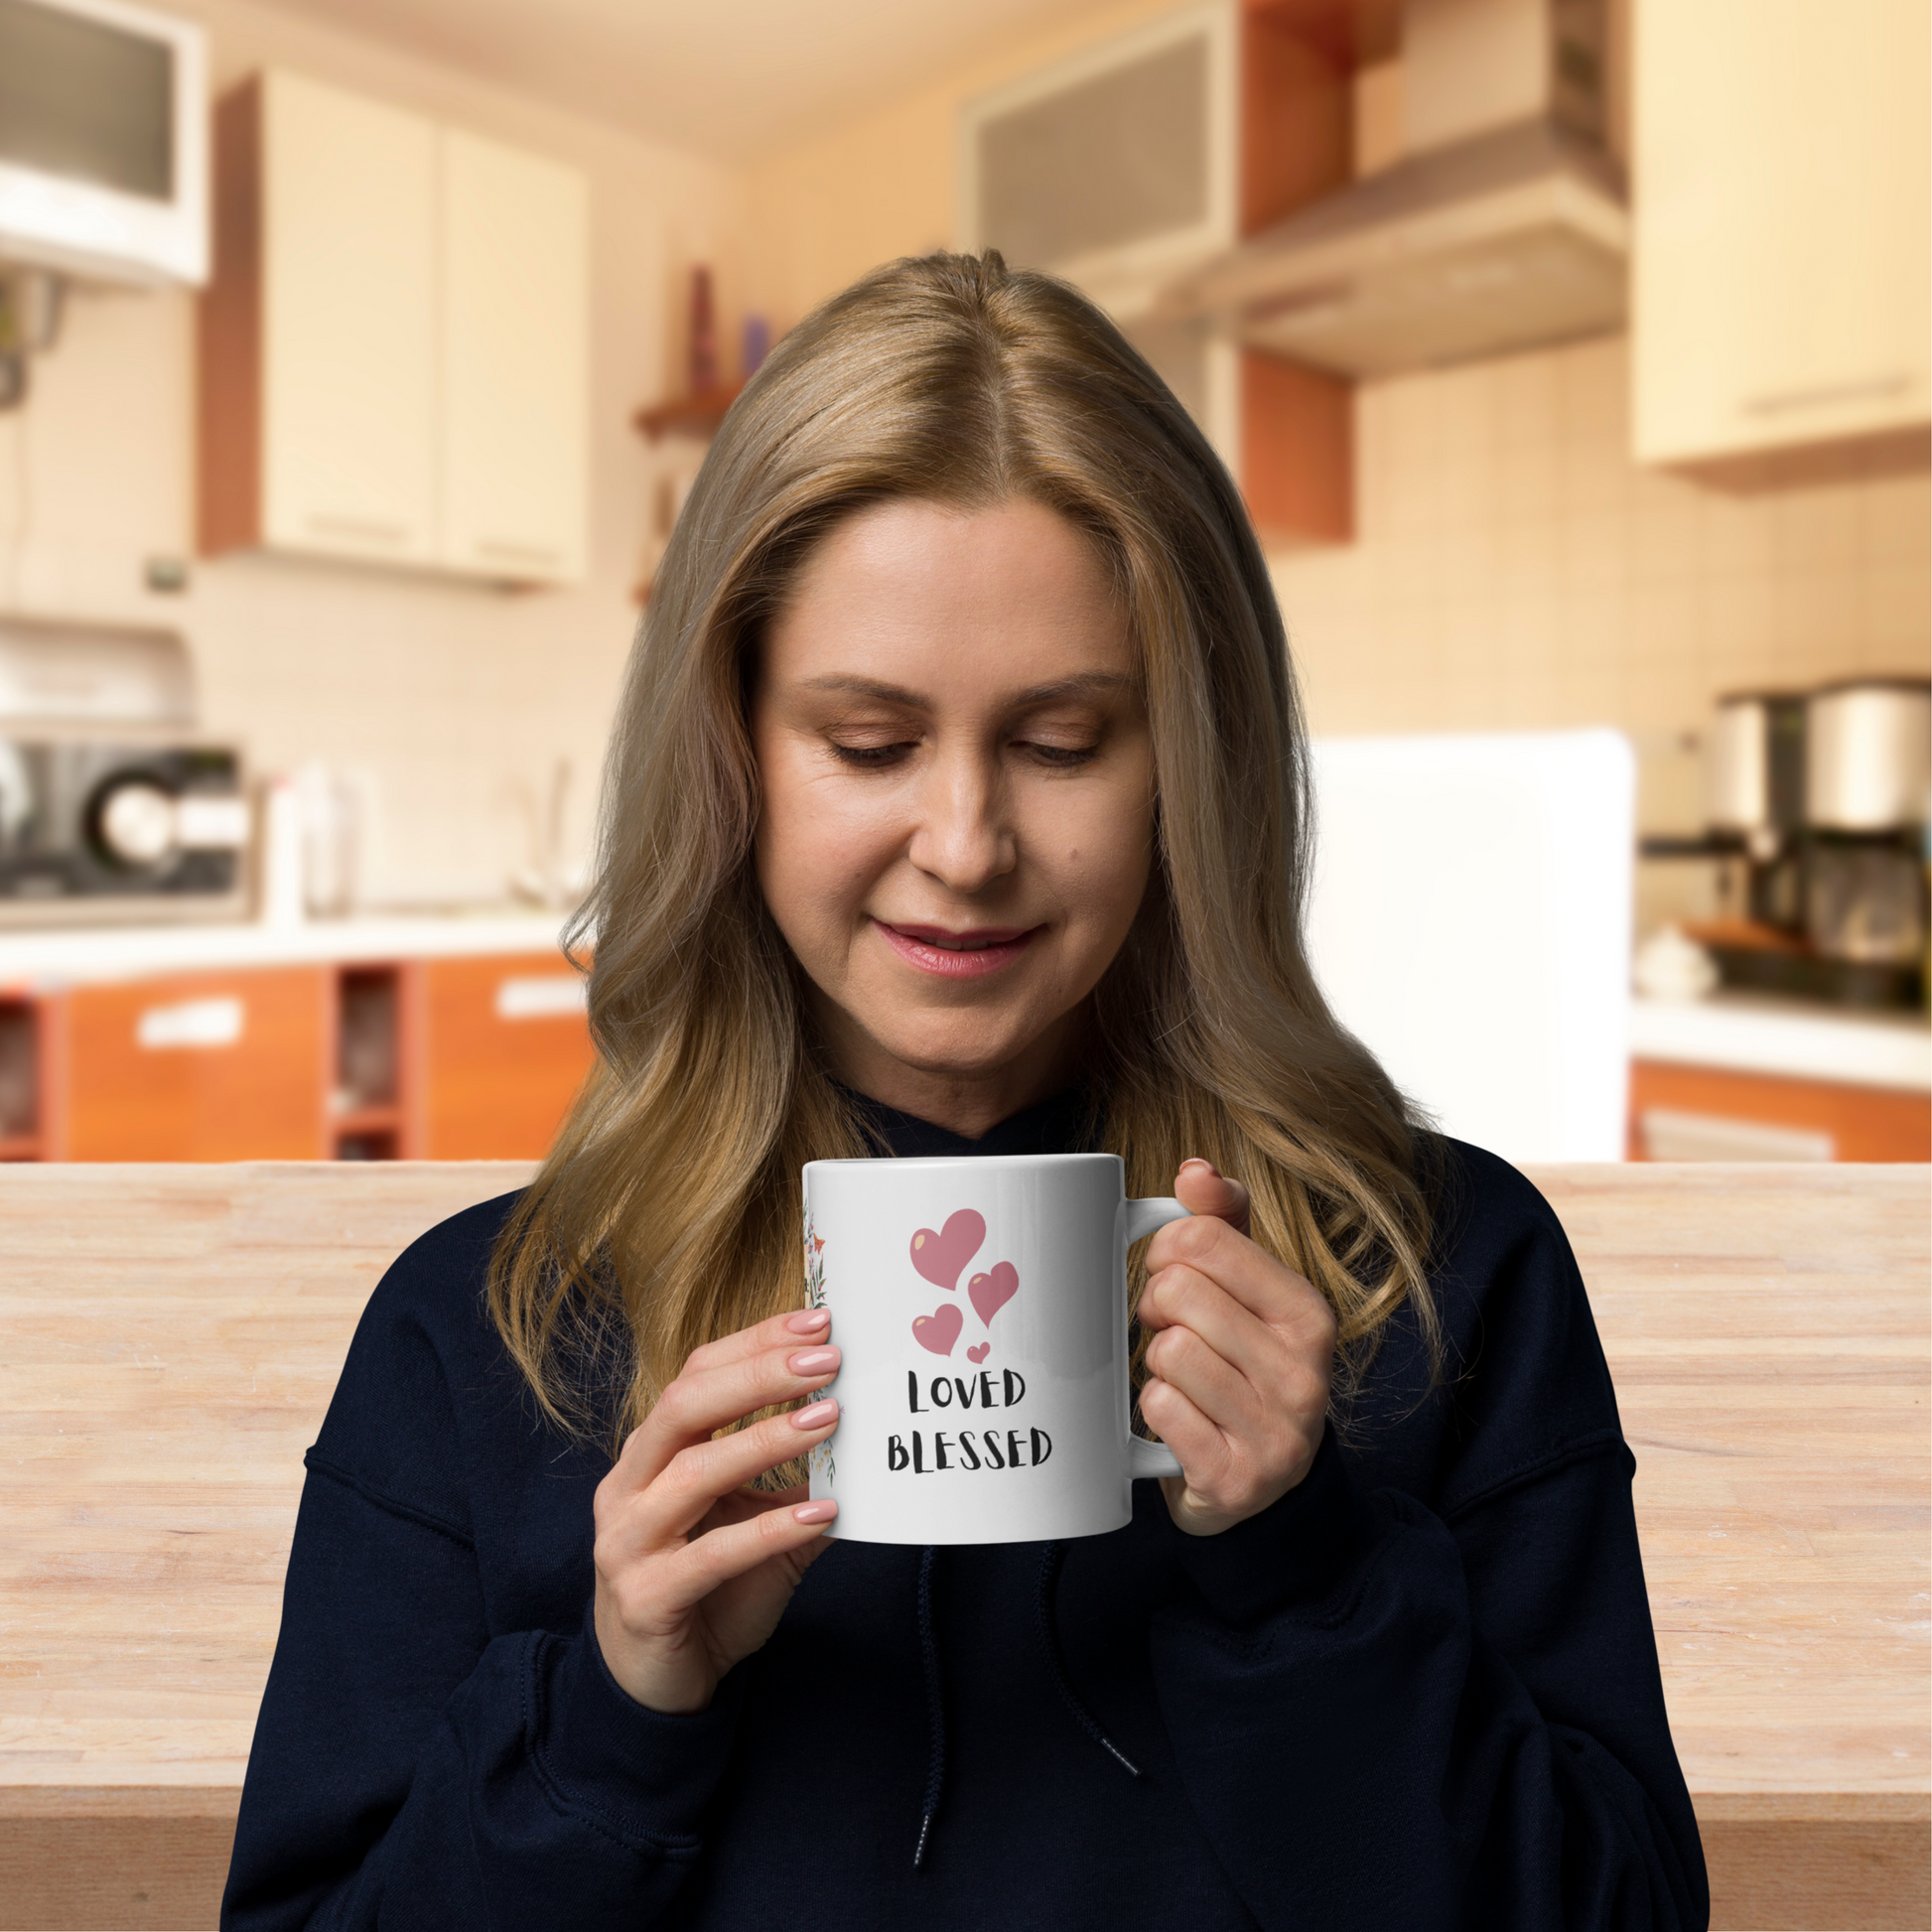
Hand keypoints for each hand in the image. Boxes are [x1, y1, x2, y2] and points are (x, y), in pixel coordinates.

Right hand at [591, 1307, 841, 1712]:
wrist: (656, 1685)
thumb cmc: (708, 1590)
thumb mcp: (755, 1522)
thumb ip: (797, 1479)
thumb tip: (871, 1433)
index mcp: (651, 1454)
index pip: (696, 1375)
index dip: (755, 1343)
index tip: (819, 1322)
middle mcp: (629, 1486)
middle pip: (685, 1407)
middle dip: (759, 1376)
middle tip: (829, 1359)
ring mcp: (628, 1541)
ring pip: (693, 1472)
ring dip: (766, 1440)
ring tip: (830, 1419)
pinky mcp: (646, 1597)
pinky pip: (712, 1556)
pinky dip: (770, 1530)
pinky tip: (821, 1513)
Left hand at [1137, 1159, 1336, 1536]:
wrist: (1262, 1490)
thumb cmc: (1242, 1368)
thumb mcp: (1247, 1292)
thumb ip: (1223, 1223)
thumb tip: (1194, 1171)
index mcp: (1308, 1314)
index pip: (1205, 1240)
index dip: (1166, 1252)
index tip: (1171, 1276)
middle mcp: (1304, 1374)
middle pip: (1178, 1293)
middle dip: (1155, 1309)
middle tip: (1170, 1331)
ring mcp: (1275, 1433)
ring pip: (1168, 1352)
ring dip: (1155, 1364)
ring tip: (1179, 1378)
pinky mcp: (1235, 1480)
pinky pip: (1161, 1410)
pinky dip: (1153, 1411)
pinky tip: (1178, 1420)